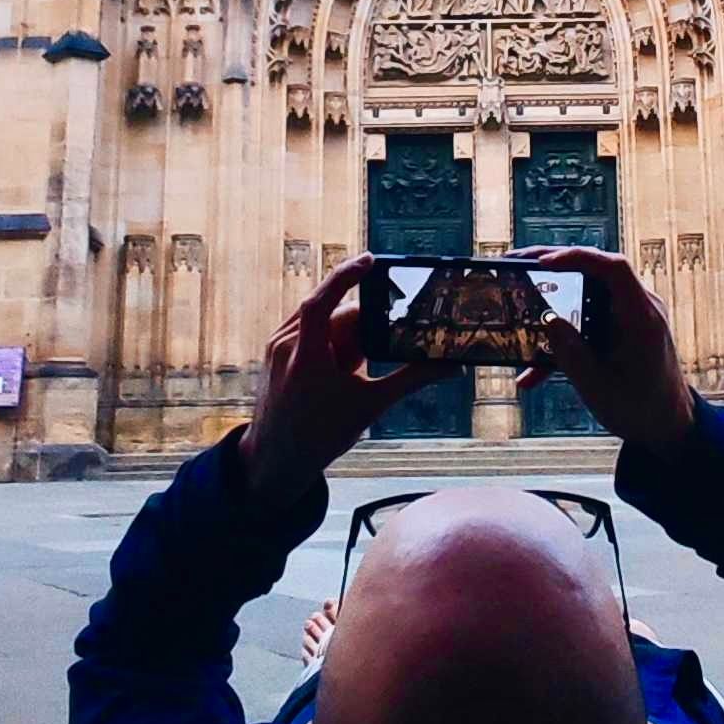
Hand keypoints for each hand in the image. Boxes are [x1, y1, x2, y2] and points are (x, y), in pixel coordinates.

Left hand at [236, 256, 448, 511]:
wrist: (275, 462)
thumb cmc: (318, 437)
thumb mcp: (369, 407)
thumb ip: (410, 380)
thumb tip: (449, 367)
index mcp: (307, 355)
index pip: (322, 300)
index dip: (345, 275)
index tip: (369, 261)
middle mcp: (286, 345)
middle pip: (332, 316)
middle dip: (360, 329)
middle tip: (378, 351)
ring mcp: (276, 349)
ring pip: (319, 324)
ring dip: (344, 338)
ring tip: (355, 370)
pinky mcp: (274, 356)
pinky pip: (306, 335)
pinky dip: (328, 344)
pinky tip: (340, 370)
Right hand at [514, 249, 696, 456]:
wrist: (668, 425)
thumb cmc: (642, 409)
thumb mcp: (598, 387)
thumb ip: (571, 354)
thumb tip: (547, 320)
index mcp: (641, 318)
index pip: (613, 268)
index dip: (577, 257)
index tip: (542, 263)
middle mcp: (640, 308)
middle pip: (596, 270)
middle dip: (555, 267)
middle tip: (516, 266)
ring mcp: (632, 315)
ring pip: (589, 291)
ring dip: (555, 296)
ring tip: (520, 294)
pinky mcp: (623, 327)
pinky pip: (590, 316)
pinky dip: (565, 331)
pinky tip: (536, 366)